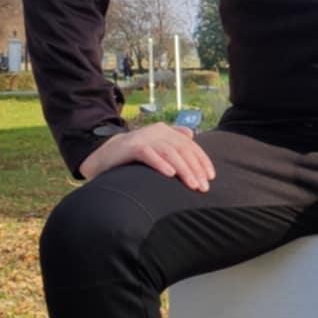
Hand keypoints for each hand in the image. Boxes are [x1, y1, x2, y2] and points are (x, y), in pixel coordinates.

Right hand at [79, 121, 215, 191]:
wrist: (106, 155)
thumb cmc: (135, 154)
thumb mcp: (156, 145)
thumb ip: (173, 139)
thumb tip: (192, 134)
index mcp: (165, 131)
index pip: (190, 145)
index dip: (202, 160)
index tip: (210, 177)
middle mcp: (157, 131)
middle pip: (182, 149)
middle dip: (195, 169)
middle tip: (203, 187)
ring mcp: (144, 138)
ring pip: (170, 152)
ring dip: (183, 169)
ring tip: (192, 184)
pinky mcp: (132, 147)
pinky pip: (149, 155)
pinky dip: (161, 164)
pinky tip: (170, 175)